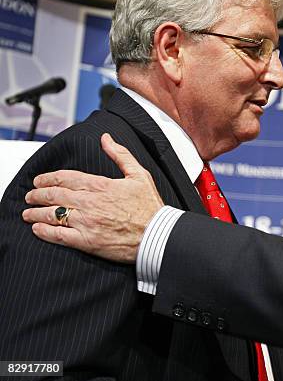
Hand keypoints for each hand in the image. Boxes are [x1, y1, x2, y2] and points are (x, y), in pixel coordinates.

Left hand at [22, 133, 163, 262]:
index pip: (65, 178)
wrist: (157, 235)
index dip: (48, 178)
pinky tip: (38, 229)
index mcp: (101, 185)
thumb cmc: (150, 207)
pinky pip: (58, 235)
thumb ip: (120, 155)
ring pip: (52, 214)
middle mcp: (90, 203)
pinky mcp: (87, 241)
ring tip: (28, 213)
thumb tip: (106, 139)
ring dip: (35, 212)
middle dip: (37, 195)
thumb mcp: (139, 174)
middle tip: (31, 195)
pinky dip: (44, 231)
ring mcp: (87, 222)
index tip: (40, 181)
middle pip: (54, 196)